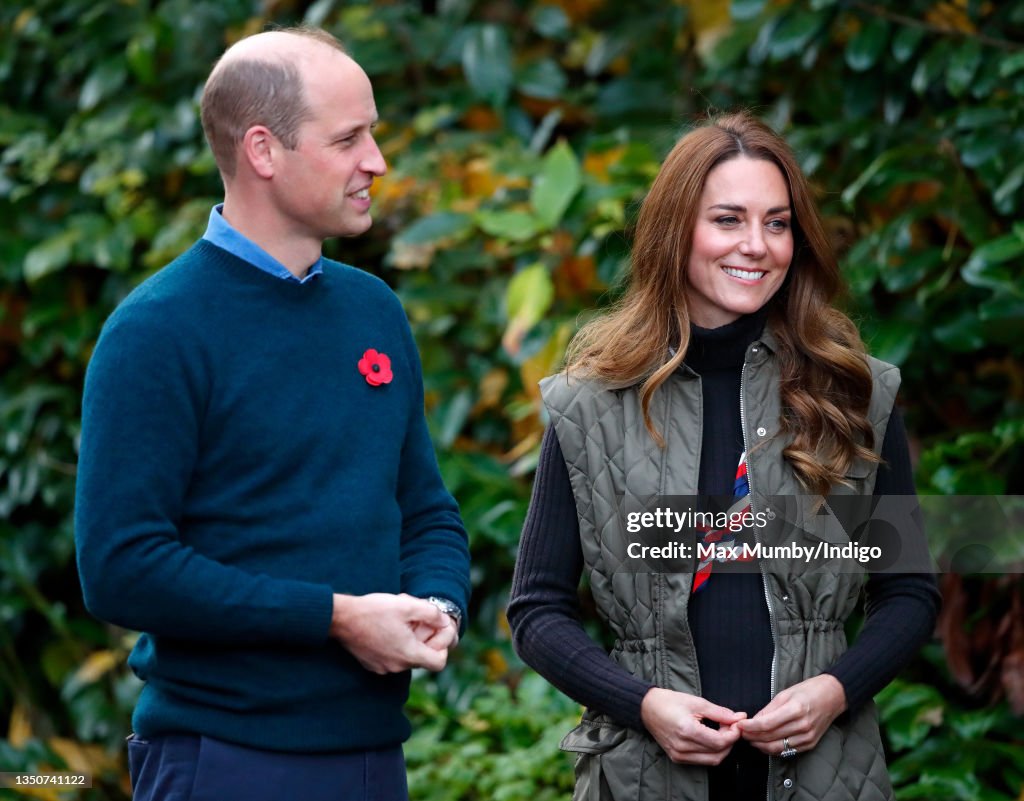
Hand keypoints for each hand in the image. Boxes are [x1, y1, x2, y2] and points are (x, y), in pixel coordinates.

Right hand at [329, 593, 450, 673]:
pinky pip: (392, 657)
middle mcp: (397, 666)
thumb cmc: (374, 610)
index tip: (436, 630)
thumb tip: (445, 621)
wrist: (341, 618)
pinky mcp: (372, 664)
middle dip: (425, 639)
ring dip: (410, 640)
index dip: (443, 646)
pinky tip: (388, 628)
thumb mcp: (407, 605)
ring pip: (407, 656)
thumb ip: (432, 613)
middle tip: (417, 620)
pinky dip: (396, 645)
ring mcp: (383, 667)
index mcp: (408, 654)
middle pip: (422, 658)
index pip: (439, 663)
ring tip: (401, 621)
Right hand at [641, 687, 745, 764]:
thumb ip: (719, 712)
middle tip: (731, 726)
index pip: (720, 742)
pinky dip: (711, 752)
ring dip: (722, 748)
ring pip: (712, 760)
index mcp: (687, 730)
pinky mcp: (677, 758)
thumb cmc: (669, 701)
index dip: (733, 734)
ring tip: (721, 732)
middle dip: (730, 741)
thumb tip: (738, 718)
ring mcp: (679, 755)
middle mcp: (682, 747)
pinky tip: (711, 738)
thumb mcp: (696, 702)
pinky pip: (702, 760)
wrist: (647, 708)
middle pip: (718, 754)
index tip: (737, 723)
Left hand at [736, 674, 846, 755]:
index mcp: (795, 710)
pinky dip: (773, 749)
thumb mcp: (785, 693)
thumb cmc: (808, 690)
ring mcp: (807, 737)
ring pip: (777, 748)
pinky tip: (765, 743)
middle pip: (770, 737)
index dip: (750, 727)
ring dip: (760, 745)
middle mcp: (802, 726)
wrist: (833, 696)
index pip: (767, 724)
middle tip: (741, 733)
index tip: (740, 725)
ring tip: (750, 739)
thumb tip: (753, 721)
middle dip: (752, 737)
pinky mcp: (810, 744)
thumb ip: (769, 709)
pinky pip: (787, 751)